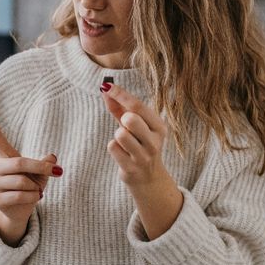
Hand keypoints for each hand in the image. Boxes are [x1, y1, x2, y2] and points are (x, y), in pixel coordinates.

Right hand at [0, 109, 60, 245]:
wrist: (19, 212)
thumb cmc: (30, 188)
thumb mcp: (40, 174)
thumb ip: (44, 165)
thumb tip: (52, 157)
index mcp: (5, 158)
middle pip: (20, 162)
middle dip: (41, 167)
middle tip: (57, 171)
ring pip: (22, 181)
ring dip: (36, 187)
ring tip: (36, 191)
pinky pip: (20, 195)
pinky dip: (33, 197)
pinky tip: (33, 198)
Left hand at [101, 84, 183, 238]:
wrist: (148, 178)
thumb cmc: (139, 144)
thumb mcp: (135, 126)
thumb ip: (120, 108)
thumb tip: (105, 89)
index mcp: (159, 127)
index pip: (138, 106)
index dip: (120, 94)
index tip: (106, 86)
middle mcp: (154, 141)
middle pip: (131, 118)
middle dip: (123, 118)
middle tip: (125, 125)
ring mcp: (144, 156)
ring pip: (120, 134)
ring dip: (118, 135)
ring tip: (125, 142)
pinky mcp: (131, 168)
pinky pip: (113, 147)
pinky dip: (114, 148)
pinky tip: (122, 154)